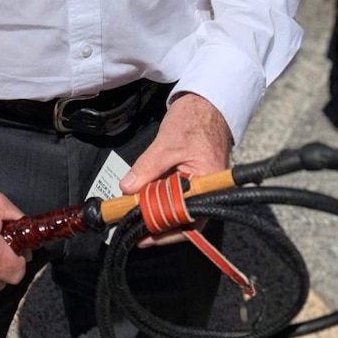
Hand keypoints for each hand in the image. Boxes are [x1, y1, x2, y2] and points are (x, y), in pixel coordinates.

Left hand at [118, 92, 231, 246]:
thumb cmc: (193, 120)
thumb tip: (127, 189)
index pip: (185, 220)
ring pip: (179, 210)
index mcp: (208, 185)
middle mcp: (210, 192)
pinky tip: (146, 199)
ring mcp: (203, 188)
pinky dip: (162, 199)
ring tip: (135, 214)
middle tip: (133, 227)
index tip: (140, 234)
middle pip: (182, 220)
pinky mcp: (196, 182)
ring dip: (158, 211)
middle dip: (157, 223)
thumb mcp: (166, 144)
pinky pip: (179, 197)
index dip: (161, 229)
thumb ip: (146, 168)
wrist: (205, 103)